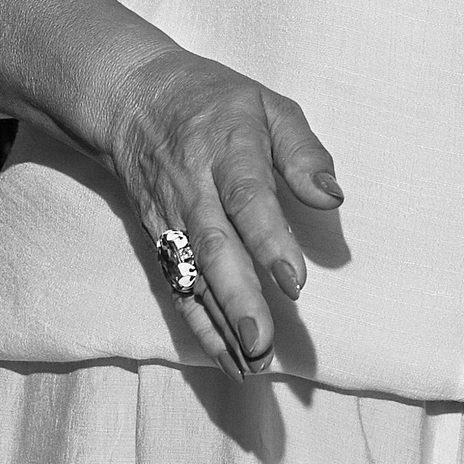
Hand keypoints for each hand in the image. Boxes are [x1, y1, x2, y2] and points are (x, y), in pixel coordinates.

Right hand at [97, 39, 342, 377]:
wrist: (130, 98)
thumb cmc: (213, 100)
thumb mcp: (267, 104)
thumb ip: (302, 150)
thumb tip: (333, 196)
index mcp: (227, 151)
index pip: (247, 198)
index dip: (269, 241)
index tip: (295, 281)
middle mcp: (194, 190)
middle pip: (214, 248)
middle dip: (238, 299)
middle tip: (262, 341)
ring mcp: (171, 219)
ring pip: (193, 277)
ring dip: (220, 325)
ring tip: (253, 364)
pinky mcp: (159, 240)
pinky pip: (178, 288)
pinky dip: (201, 327)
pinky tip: (229, 361)